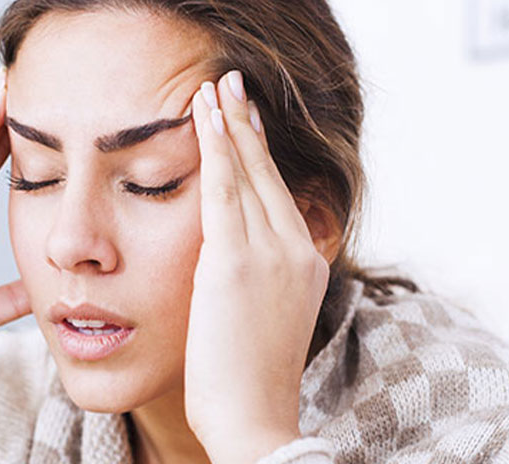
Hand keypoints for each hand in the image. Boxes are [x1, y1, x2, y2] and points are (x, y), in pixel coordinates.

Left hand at [183, 71, 330, 460]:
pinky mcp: (237, 263)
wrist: (255, 422)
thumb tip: (224, 261)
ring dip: (228, 124)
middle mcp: (297, 250)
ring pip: (246, 173)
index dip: (259, 154)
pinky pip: (223, 190)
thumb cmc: (248, 383)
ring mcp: (271, 254)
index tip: (244, 121)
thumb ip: (253, 281)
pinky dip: (215, 148)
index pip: (278, 195)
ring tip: (211, 88)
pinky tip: (202, 117)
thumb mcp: (262, 320)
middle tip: (231, 84)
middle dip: (247, 124)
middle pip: (268, 173)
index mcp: (306, 264)